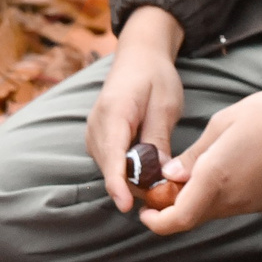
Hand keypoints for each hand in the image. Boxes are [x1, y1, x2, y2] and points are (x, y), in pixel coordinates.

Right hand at [88, 6, 188, 214]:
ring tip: (162, 181)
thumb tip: (160, 174)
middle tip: (167, 193)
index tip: (126, 204)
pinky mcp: (99, 138)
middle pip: (110, 167)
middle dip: (134, 186)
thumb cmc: (154, 77)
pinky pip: (110, 162)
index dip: (118, 183)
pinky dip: (127, 171)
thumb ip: (158, 139)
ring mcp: (94, 132)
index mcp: (115, 113)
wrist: (138, 57)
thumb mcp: (165, 105)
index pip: (113, 154)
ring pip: (110, 168)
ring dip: (132, 179)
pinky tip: (148, 170)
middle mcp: (97, 125)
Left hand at [144, 65, 261, 236]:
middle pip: (193, 218)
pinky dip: (217, 197)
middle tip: (160, 189)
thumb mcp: (221, 124)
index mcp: (217, 177)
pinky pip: (233, 206)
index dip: (157, 222)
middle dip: (172, 210)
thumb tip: (171, 177)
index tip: (144, 212)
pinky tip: (218, 173)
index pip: (179, 218)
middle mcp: (236, 198)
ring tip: (186, 176)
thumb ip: (194, 157)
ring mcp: (255, 203)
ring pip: (213, 213)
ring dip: (195, 202)